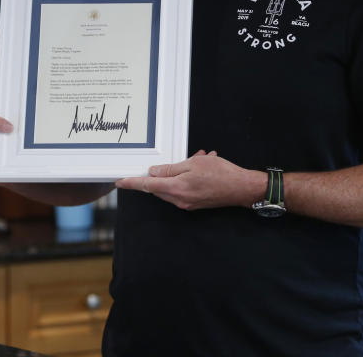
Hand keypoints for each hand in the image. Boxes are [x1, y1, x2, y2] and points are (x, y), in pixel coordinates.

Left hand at [115, 150, 261, 209]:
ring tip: (197, 159)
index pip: (147, 186)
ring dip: (178, 174)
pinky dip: (187, 179)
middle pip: (158, 188)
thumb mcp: (193, 164)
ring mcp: (187, 204)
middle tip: (177, 160)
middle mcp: (180, 200)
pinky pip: (183, 190)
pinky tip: (200, 166)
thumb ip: (170, 169)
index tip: (120, 182)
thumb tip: (153, 173)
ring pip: (171, 188)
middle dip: (162, 173)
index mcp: (177, 188)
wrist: (242, 188)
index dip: (132, 183)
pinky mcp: (194, 204)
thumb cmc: (221, 174)